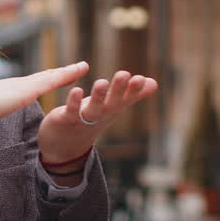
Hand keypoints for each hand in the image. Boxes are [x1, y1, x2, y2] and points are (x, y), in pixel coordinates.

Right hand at [0, 62, 89, 132]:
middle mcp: (15, 85)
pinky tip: (76, 72)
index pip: (32, 85)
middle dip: (61, 73)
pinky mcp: (22, 91)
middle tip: (79, 66)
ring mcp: (19, 86)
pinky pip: (48, 82)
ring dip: (66, 72)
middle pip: (43, 77)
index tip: (58, 77)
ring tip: (83, 66)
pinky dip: (63, 77)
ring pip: (48, 77)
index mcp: (7, 92)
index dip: (46, 81)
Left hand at [37, 70, 156, 164]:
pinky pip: (70, 111)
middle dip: (118, 90)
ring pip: (92, 109)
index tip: (142, 79)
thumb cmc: (92, 119)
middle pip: (111, 103)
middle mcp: (100, 115)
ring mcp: (83, 119)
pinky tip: (76, 90)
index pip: (125, 98)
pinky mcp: (65, 120)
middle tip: (125, 74)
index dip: (133, 90)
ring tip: (102, 82)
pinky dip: (73, 103)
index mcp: (111, 109)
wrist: (66, 146)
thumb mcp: (113, 106)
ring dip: (97, 96)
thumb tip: (154, 83)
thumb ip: (132, 94)